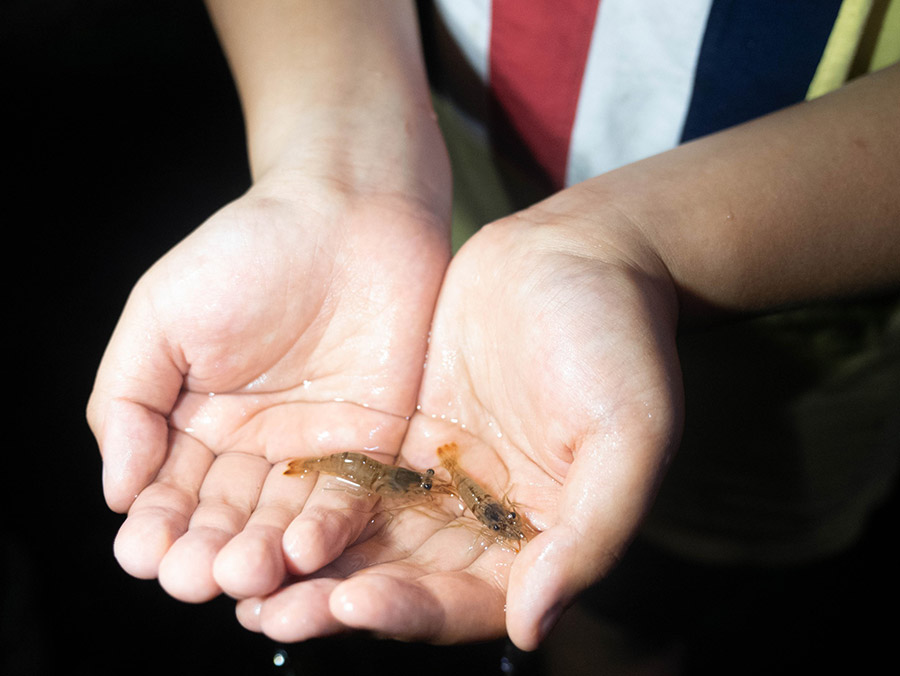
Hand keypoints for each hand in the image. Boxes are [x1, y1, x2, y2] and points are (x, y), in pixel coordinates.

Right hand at [86, 169, 449, 603]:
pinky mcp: (372, 445)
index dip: (154, 526)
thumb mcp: (160, 315)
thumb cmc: (247, 252)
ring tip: (244, 574)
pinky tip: (301, 551)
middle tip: (194, 578)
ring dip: (262, 554)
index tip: (143, 554)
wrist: (347, 213)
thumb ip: (126, 399)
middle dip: (204, 552)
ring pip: (282, 522)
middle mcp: (253, 447)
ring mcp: (313, 449)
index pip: (167, 492)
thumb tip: (115, 490)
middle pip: (224, 519)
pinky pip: (348, 501)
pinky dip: (325, 531)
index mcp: (194, 422)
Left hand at [237, 191, 683, 648]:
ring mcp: (438, 476)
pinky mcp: (403, 433)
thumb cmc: (620, 339)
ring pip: (366, 538)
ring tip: (238, 579)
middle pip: (404, 581)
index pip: (470, 601)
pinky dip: (307, 502)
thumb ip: (591, 533)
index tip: (353, 601)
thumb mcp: (629, 434)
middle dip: (337, 601)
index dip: (413, 611)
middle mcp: (484, 519)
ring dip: (308, 564)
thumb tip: (532, 629)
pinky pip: (350, 478)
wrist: (581, 253)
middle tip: (266, 612)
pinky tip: (255, 510)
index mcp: (540, 536)